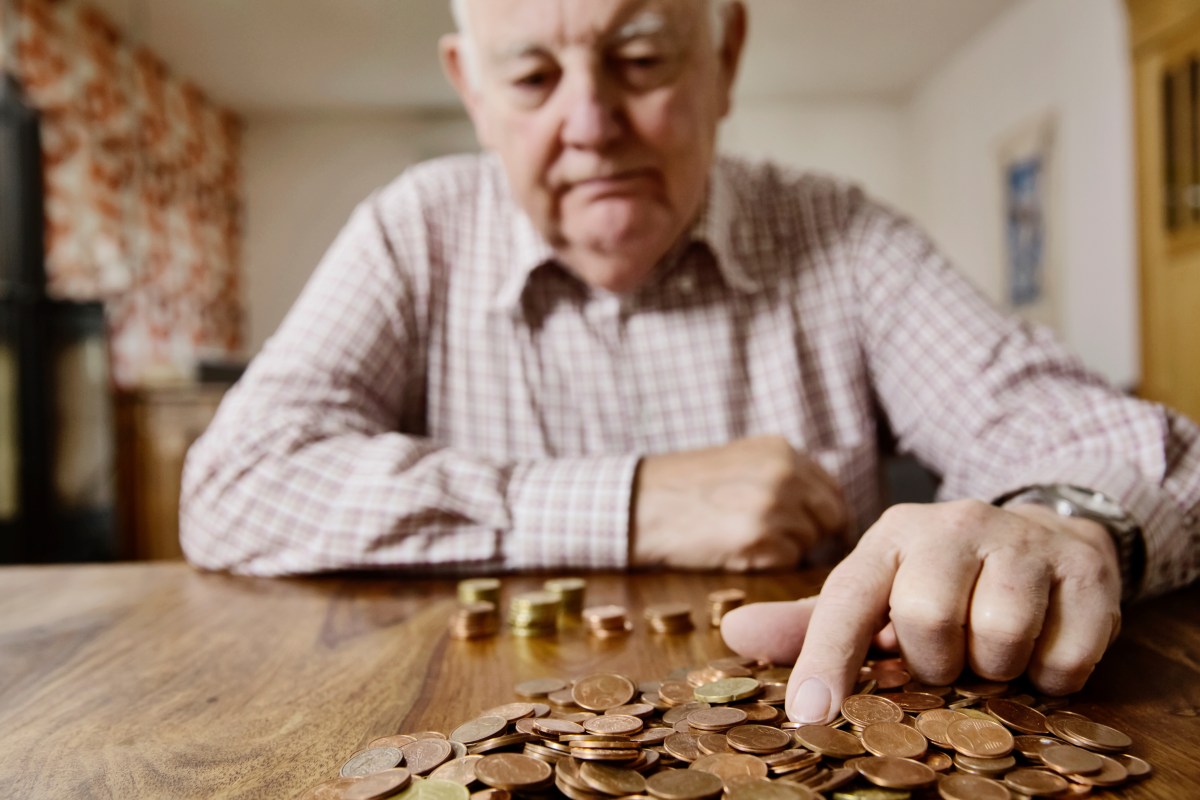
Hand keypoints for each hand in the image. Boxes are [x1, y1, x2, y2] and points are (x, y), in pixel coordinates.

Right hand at [630, 435, 847, 570]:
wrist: (643, 503)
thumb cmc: (688, 487)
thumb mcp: (742, 459)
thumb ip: (785, 473)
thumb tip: (825, 503)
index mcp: (783, 450)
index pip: (832, 490)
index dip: (822, 514)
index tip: (809, 528)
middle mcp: (786, 472)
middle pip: (830, 518)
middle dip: (810, 533)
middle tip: (773, 538)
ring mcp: (774, 504)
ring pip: (808, 542)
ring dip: (783, 549)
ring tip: (742, 537)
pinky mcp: (759, 536)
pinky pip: (786, 561)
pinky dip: (766, 562)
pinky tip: (735, 549)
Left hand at [720, 499, 1121, 721]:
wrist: (1039, 536)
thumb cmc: (940, 577)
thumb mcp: (875, 591)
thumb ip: (811, 622)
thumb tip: (732, 632)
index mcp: (890, 537)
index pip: (848, 599)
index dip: (826, 660)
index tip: (810, 715)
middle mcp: (952, 526)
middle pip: (927, 619)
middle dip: (936, 662)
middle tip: (946, 659)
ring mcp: (1022, 542)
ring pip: (1001, 634)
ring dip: (996, 667)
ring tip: (991, 651)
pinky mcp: (1083, 569)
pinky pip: (1065, 655)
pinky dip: (1052, 675)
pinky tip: (1040, 649)